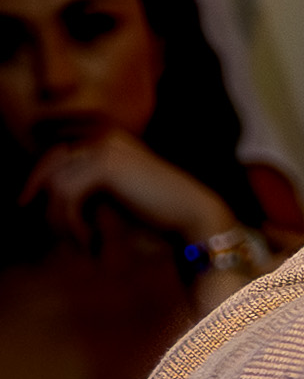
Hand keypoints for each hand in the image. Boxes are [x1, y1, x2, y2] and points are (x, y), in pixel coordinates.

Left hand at [22, 134, 233, 254]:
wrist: (193, 216)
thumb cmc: (156, 214)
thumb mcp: (112, 198)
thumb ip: (85, 190)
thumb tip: (47, 198)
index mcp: (110, 139)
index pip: (57, 152)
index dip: (40, 177)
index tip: (34, 204)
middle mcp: (105, 136)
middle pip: (49, 162)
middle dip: (39, 194)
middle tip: (49, 228)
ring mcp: (105, 147)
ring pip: (55, 183)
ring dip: (59, 219)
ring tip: (79, 242)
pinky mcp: (106, 166)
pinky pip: (66, 195)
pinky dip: (71, 223)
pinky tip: (89, 240)